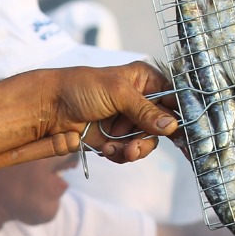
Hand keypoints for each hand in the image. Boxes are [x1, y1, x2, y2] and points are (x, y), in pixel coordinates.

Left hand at [0, 61, 180, 178]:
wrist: (47, 107)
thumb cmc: (80, 87)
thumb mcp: (117, 93)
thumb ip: (145, 110)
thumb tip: (172, 126)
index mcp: (145, 81)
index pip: (173, 99)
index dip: (180, 117)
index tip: (187, 136)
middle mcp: (140, 101)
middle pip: (163, 127)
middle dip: (149, 140)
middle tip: (135, 148)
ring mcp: (127, 121)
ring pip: (146, 143)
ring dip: (133, 150)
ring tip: (116, 149)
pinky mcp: (114, 138)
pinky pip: (128, 153)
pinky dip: (119, 154)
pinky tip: (105, 149)